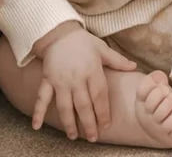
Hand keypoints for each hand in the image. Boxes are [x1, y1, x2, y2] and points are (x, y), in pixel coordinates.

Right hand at [32, 23, 136, 141]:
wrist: (59, 32)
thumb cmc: (83, 41)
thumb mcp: (102, 48)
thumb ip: (117, 60)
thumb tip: (134, 66)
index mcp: (92, 70)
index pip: (99, 96)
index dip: (103, 112)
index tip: (106, 125)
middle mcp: (76, 78)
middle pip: (83, 105)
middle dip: (88, 123)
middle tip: (92, 138)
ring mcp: (60, 80)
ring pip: (65, 106)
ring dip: (69, 123)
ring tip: (73, 137)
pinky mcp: (47, 80)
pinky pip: (42, 98)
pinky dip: (38, 112)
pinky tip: (36, 126)